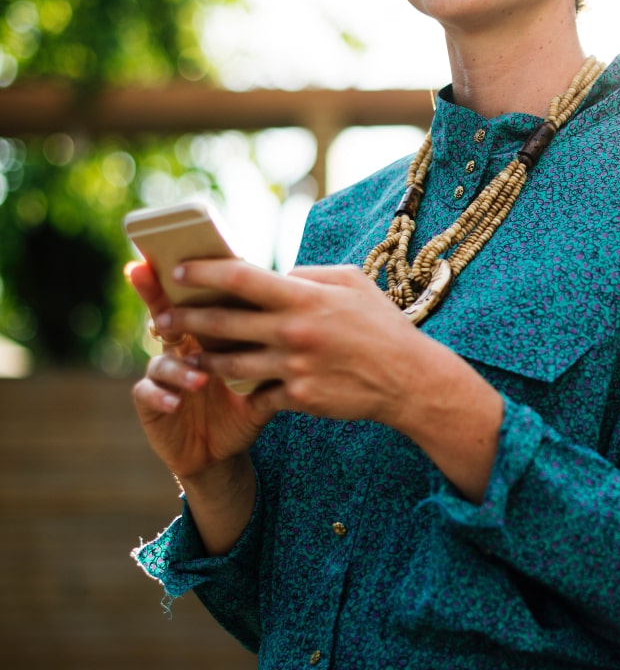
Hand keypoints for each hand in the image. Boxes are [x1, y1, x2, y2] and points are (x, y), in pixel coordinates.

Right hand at [127, 261, 276, 480]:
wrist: (223, 450)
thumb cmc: (246, 404)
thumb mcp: (265, 373)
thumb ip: (276, 343)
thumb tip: (305, 307)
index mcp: (207, 332)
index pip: (197, 297)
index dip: (186, 276)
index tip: (180, 256)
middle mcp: (180, 346)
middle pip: (164, 313)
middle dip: (156, 297)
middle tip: (157, 287)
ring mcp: (162, 373)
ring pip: (161, 358)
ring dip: (178, 366)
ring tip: (200, 378)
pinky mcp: (151, 402)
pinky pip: (147, 392)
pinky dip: (161, 394)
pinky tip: (175, 402)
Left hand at [152, 260, 424, 424]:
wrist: (408, 379)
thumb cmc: (381, 324)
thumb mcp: (351, 282)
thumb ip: (309, 276)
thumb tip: (277, 274)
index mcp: (303, 297)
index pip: (240, 278)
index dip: (203, 272)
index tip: (179, 271)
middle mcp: (293, 331)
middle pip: (222, 323)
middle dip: (184, 319)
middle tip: (161, 317)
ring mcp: (293, 367)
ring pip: (229, 364)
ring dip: (202, 359)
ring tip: (185, 354)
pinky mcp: (298, 398)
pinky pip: (258, 393)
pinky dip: (244, 389)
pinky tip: (229, 386)